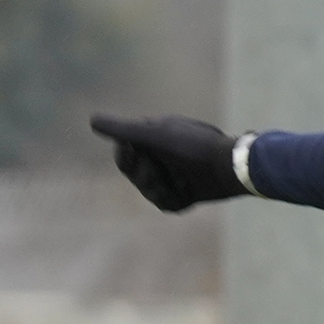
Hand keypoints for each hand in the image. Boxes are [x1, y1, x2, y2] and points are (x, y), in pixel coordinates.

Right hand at [90, 113, 246, 211]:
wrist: (231, 167)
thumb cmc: (194, 147)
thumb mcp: (155, 136)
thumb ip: (123, 129)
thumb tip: (92, 120)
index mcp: (154, 137)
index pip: (125, 156)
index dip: (127, 161)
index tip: (135, 156)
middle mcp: (163, 154)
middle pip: (137, 178)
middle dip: (148, 180)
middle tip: (164, 175)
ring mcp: (176, 173)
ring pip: (152, 193)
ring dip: (164, 191)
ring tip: (182, 184)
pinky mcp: (188, 190)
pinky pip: (169, 203)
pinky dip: (177, 200)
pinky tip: (189, 192)